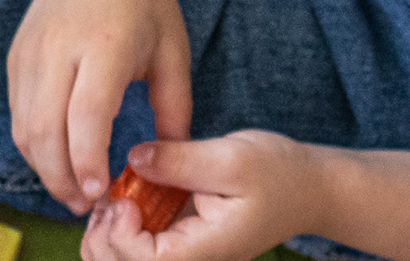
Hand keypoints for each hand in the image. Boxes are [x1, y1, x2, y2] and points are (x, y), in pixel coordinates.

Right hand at [8, 0, 193, 212]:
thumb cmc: (146, 0)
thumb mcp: (173, 50)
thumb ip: (174, 107)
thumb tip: (169, 159)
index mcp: (104, 45)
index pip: (85, 116)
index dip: (88, 161)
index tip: (101, 191)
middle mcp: (59, 48)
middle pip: (45, 129)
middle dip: (61, 178)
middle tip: (85, 204)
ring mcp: (31, 51)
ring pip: (24, 126)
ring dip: (43, 166)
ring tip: (71, 189)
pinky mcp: (16, 55)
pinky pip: (17, 111)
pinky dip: (33, 143)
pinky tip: (57, 156)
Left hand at [81, 133, 322, 260]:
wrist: (306, 188)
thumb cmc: (277, 173)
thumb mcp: (231, 158)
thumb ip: (180, 160)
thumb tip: (132, 158)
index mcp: (206, 251)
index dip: (120, 236)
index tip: (123, 198)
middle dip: (103, 239)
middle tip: (108, 197)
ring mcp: (186, 256)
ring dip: (107, 236)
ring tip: (112, 199)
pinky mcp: (181, 245)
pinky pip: (139, 250)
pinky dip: (121, 229)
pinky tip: (125, 200)